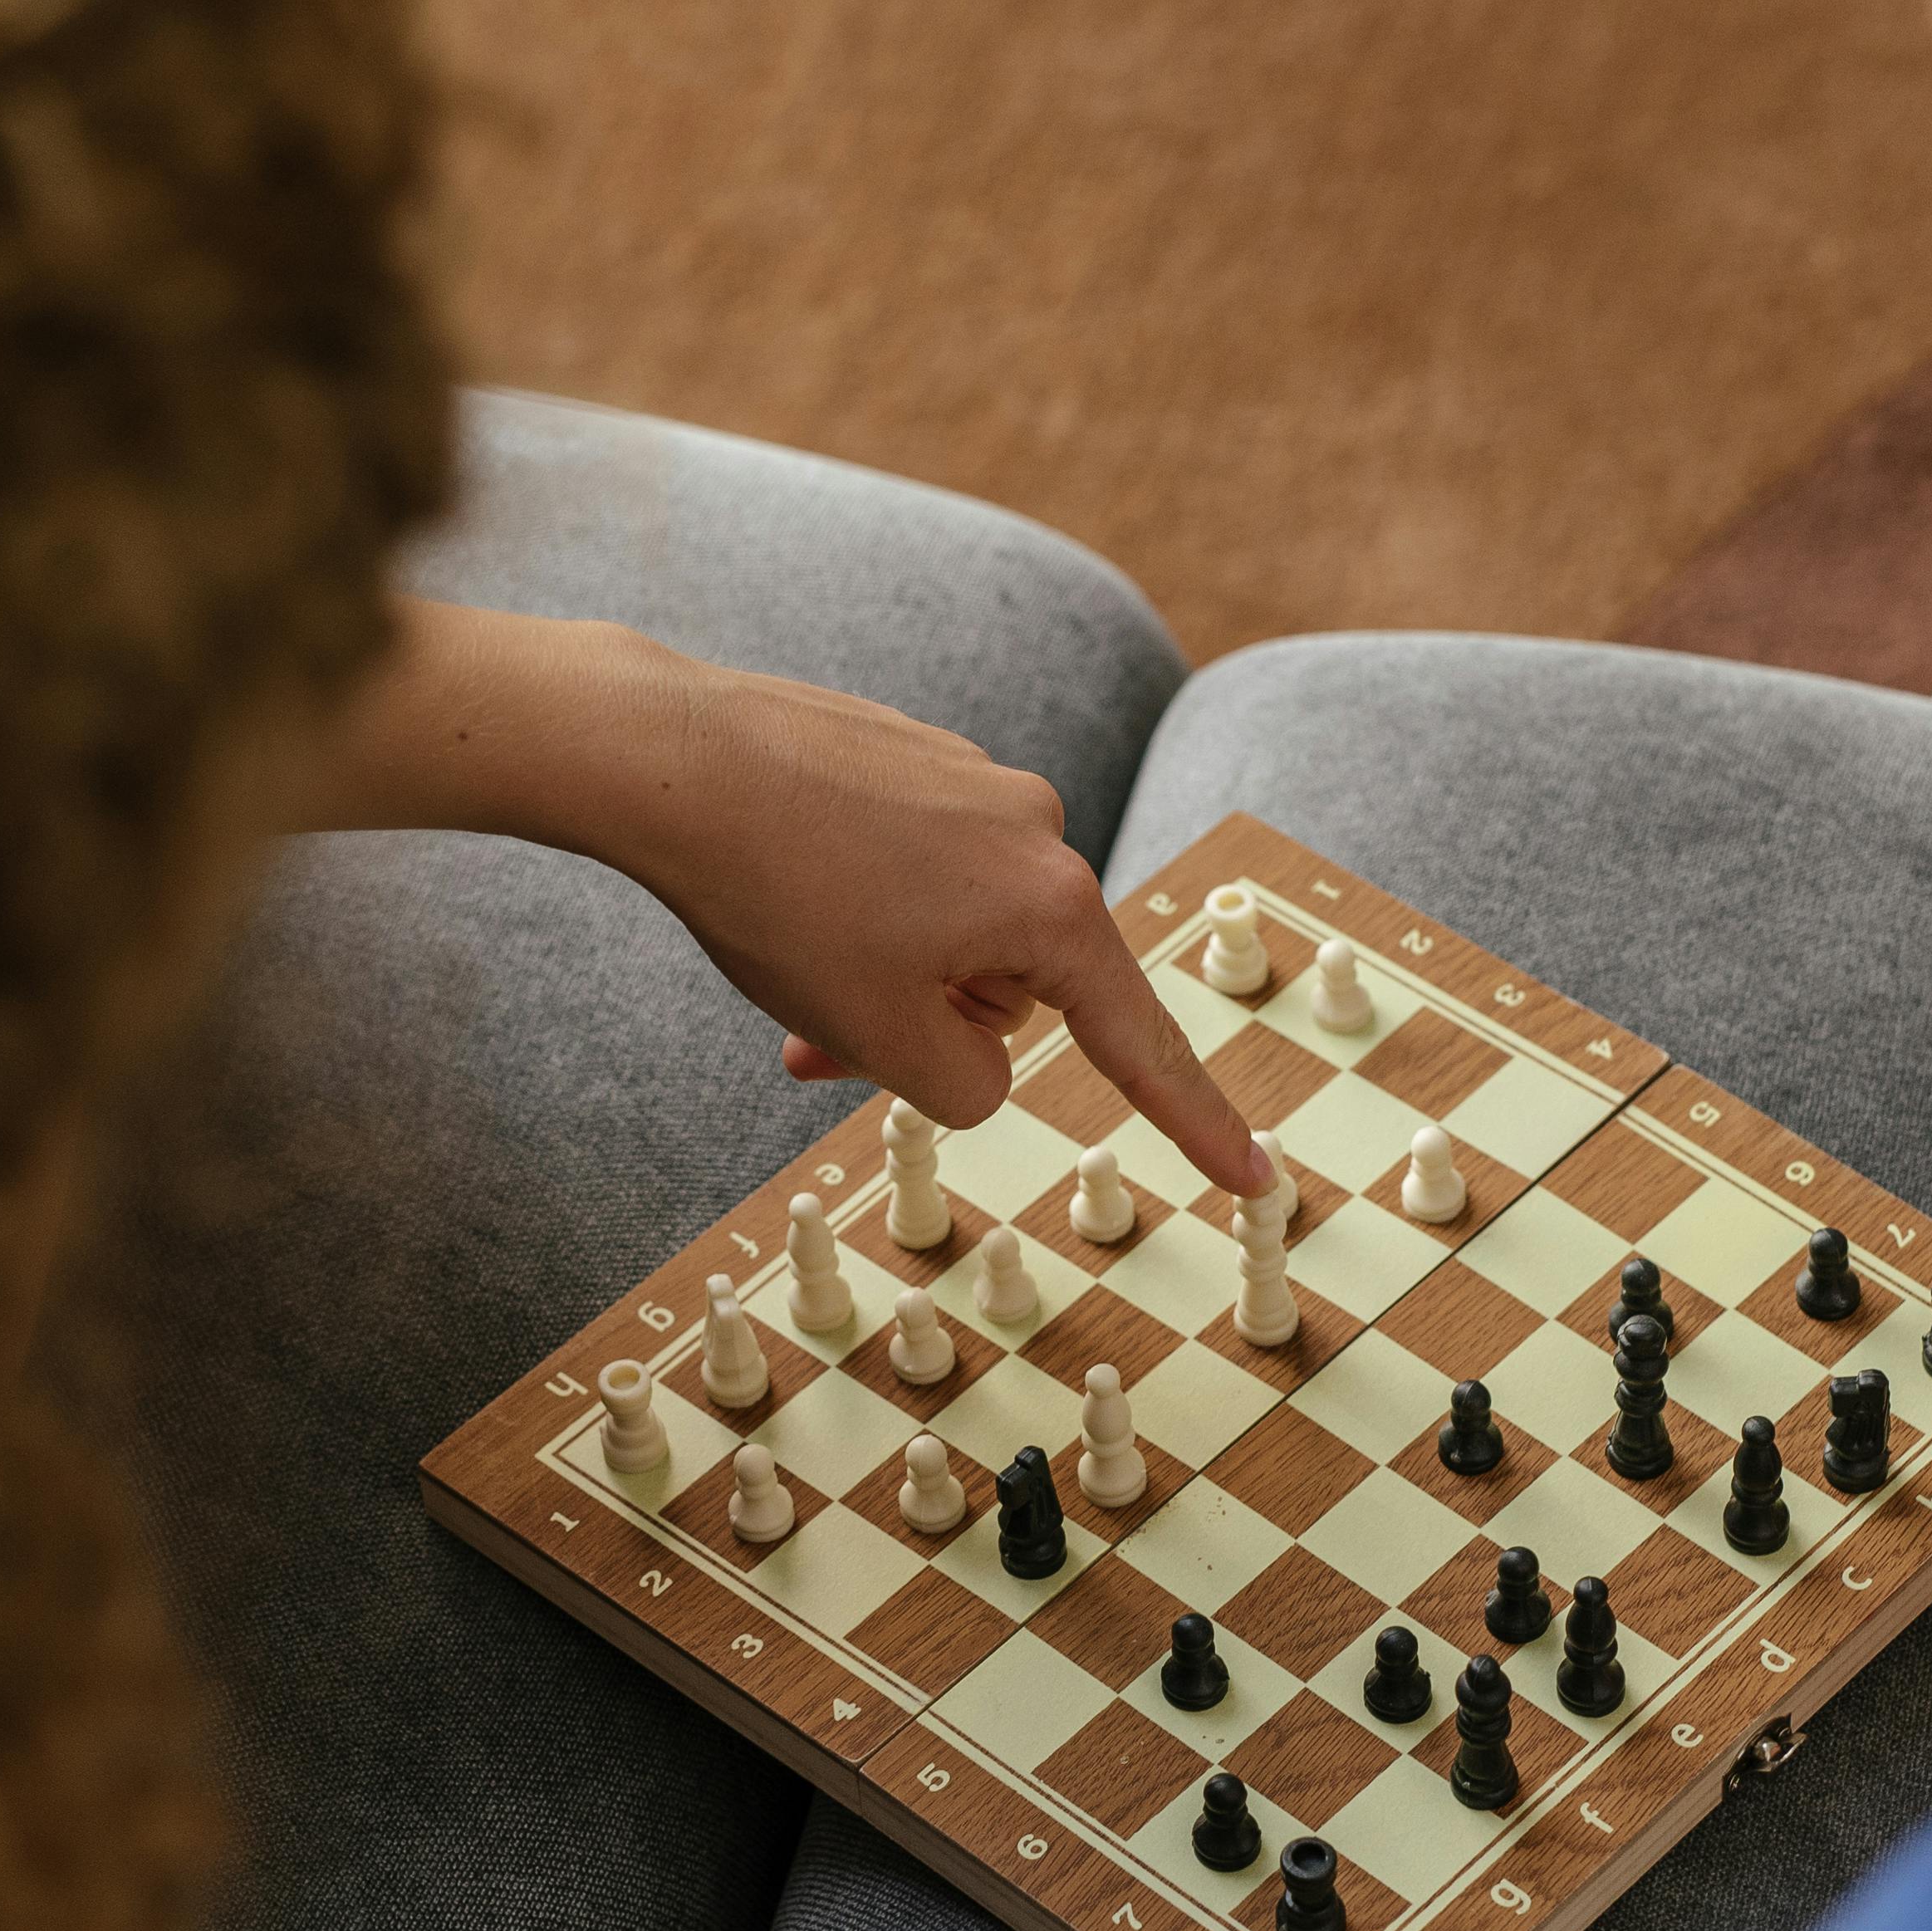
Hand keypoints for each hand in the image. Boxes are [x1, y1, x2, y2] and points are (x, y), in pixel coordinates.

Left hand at [316, 607, 1270, 1198]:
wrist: (679, 761)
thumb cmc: (783, 901)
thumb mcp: (885, 1037)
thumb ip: (967, 1083)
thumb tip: (979, 1056)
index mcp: (1052, 907)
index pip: (1137, 1040)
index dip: (1195, 1120)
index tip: (1252, 1174)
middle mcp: (1037, 831)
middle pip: (1017, 985)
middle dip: (932, 1026)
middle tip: (820, 1054)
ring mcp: (975, 782)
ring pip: (956, 927)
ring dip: (888, 972)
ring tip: (788, 972)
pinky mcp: (913, 756)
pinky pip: (914, 866)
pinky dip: (864, 909)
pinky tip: (787, 896)